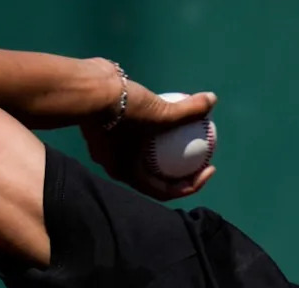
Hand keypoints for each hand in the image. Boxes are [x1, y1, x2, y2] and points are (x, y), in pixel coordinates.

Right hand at [80, 79, 217, 200]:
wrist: (86, 87)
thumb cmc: (122, 109)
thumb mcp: (160, 113)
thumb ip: (188, 111)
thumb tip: (212, 101)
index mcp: (127, 172)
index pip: (164, 190)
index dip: (191, 185)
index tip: (208, 169)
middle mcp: (117, 163)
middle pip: (155, 173)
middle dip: (180, 168)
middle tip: (201, 153)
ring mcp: (111, 146)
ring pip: (143, 151)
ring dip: (164, 145)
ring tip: (185, 130)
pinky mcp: (108, 127)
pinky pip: (135, 130)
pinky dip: (151, 124)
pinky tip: (166, 107)